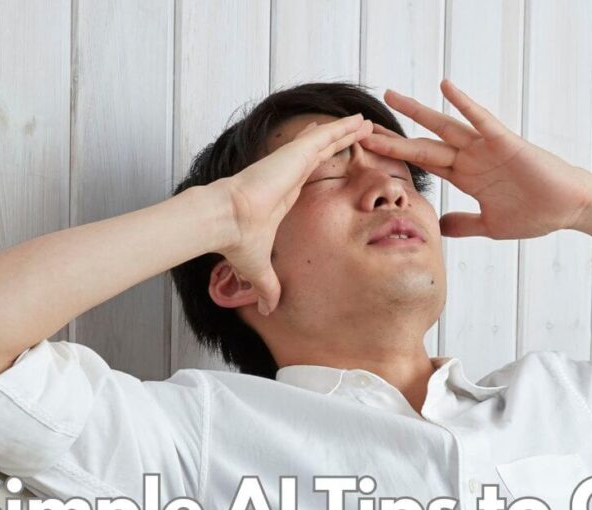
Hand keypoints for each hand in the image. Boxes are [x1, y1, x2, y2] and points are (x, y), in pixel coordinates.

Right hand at [212, 113, 371, 314]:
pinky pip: (324, 135)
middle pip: (323, 152)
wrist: (225, 221)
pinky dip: (342, 126)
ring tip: (366, 120)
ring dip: (346, 129)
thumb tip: (269, 309)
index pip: (311, 173)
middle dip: (341, 141)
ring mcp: (292, 161)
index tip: (338, 158)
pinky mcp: (294, 154)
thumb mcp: (259, 266)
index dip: (326, 164)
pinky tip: (358, 120)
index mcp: (286, 192)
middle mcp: (290, 172)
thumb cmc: (237, 239)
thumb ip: (268, 284)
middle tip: (361, 133)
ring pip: (326, 139)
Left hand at [372, 80, 591, 239]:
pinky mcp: (505, 142)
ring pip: (444, 127)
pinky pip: (480, 119)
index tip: (368, 152)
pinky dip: (463, 104)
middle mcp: (471, 159)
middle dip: (394, 137)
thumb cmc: (536, 214)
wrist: (568, 208)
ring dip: (418, 112)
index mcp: (466, 178)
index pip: (423, 165)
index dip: (396, 158)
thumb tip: (439, 228)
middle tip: (362, 126)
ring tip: (392, 96)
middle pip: (424, 144)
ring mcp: (485, 148)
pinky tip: (445, 88)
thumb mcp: (491, 225)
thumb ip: (464, 223)